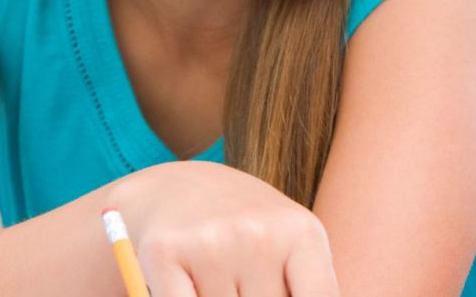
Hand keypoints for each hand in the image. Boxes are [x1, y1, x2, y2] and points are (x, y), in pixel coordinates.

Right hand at [106, 161, 338, 296]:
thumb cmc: (248, 230)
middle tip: (245, 280)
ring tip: (220, 276)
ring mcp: (212, 243)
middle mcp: (260, 234)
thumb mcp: (292, 246)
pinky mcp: (165, 252)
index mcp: (302, 233)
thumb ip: (310, 286)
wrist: (178, 188)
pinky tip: (190, 286)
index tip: (282, 295)